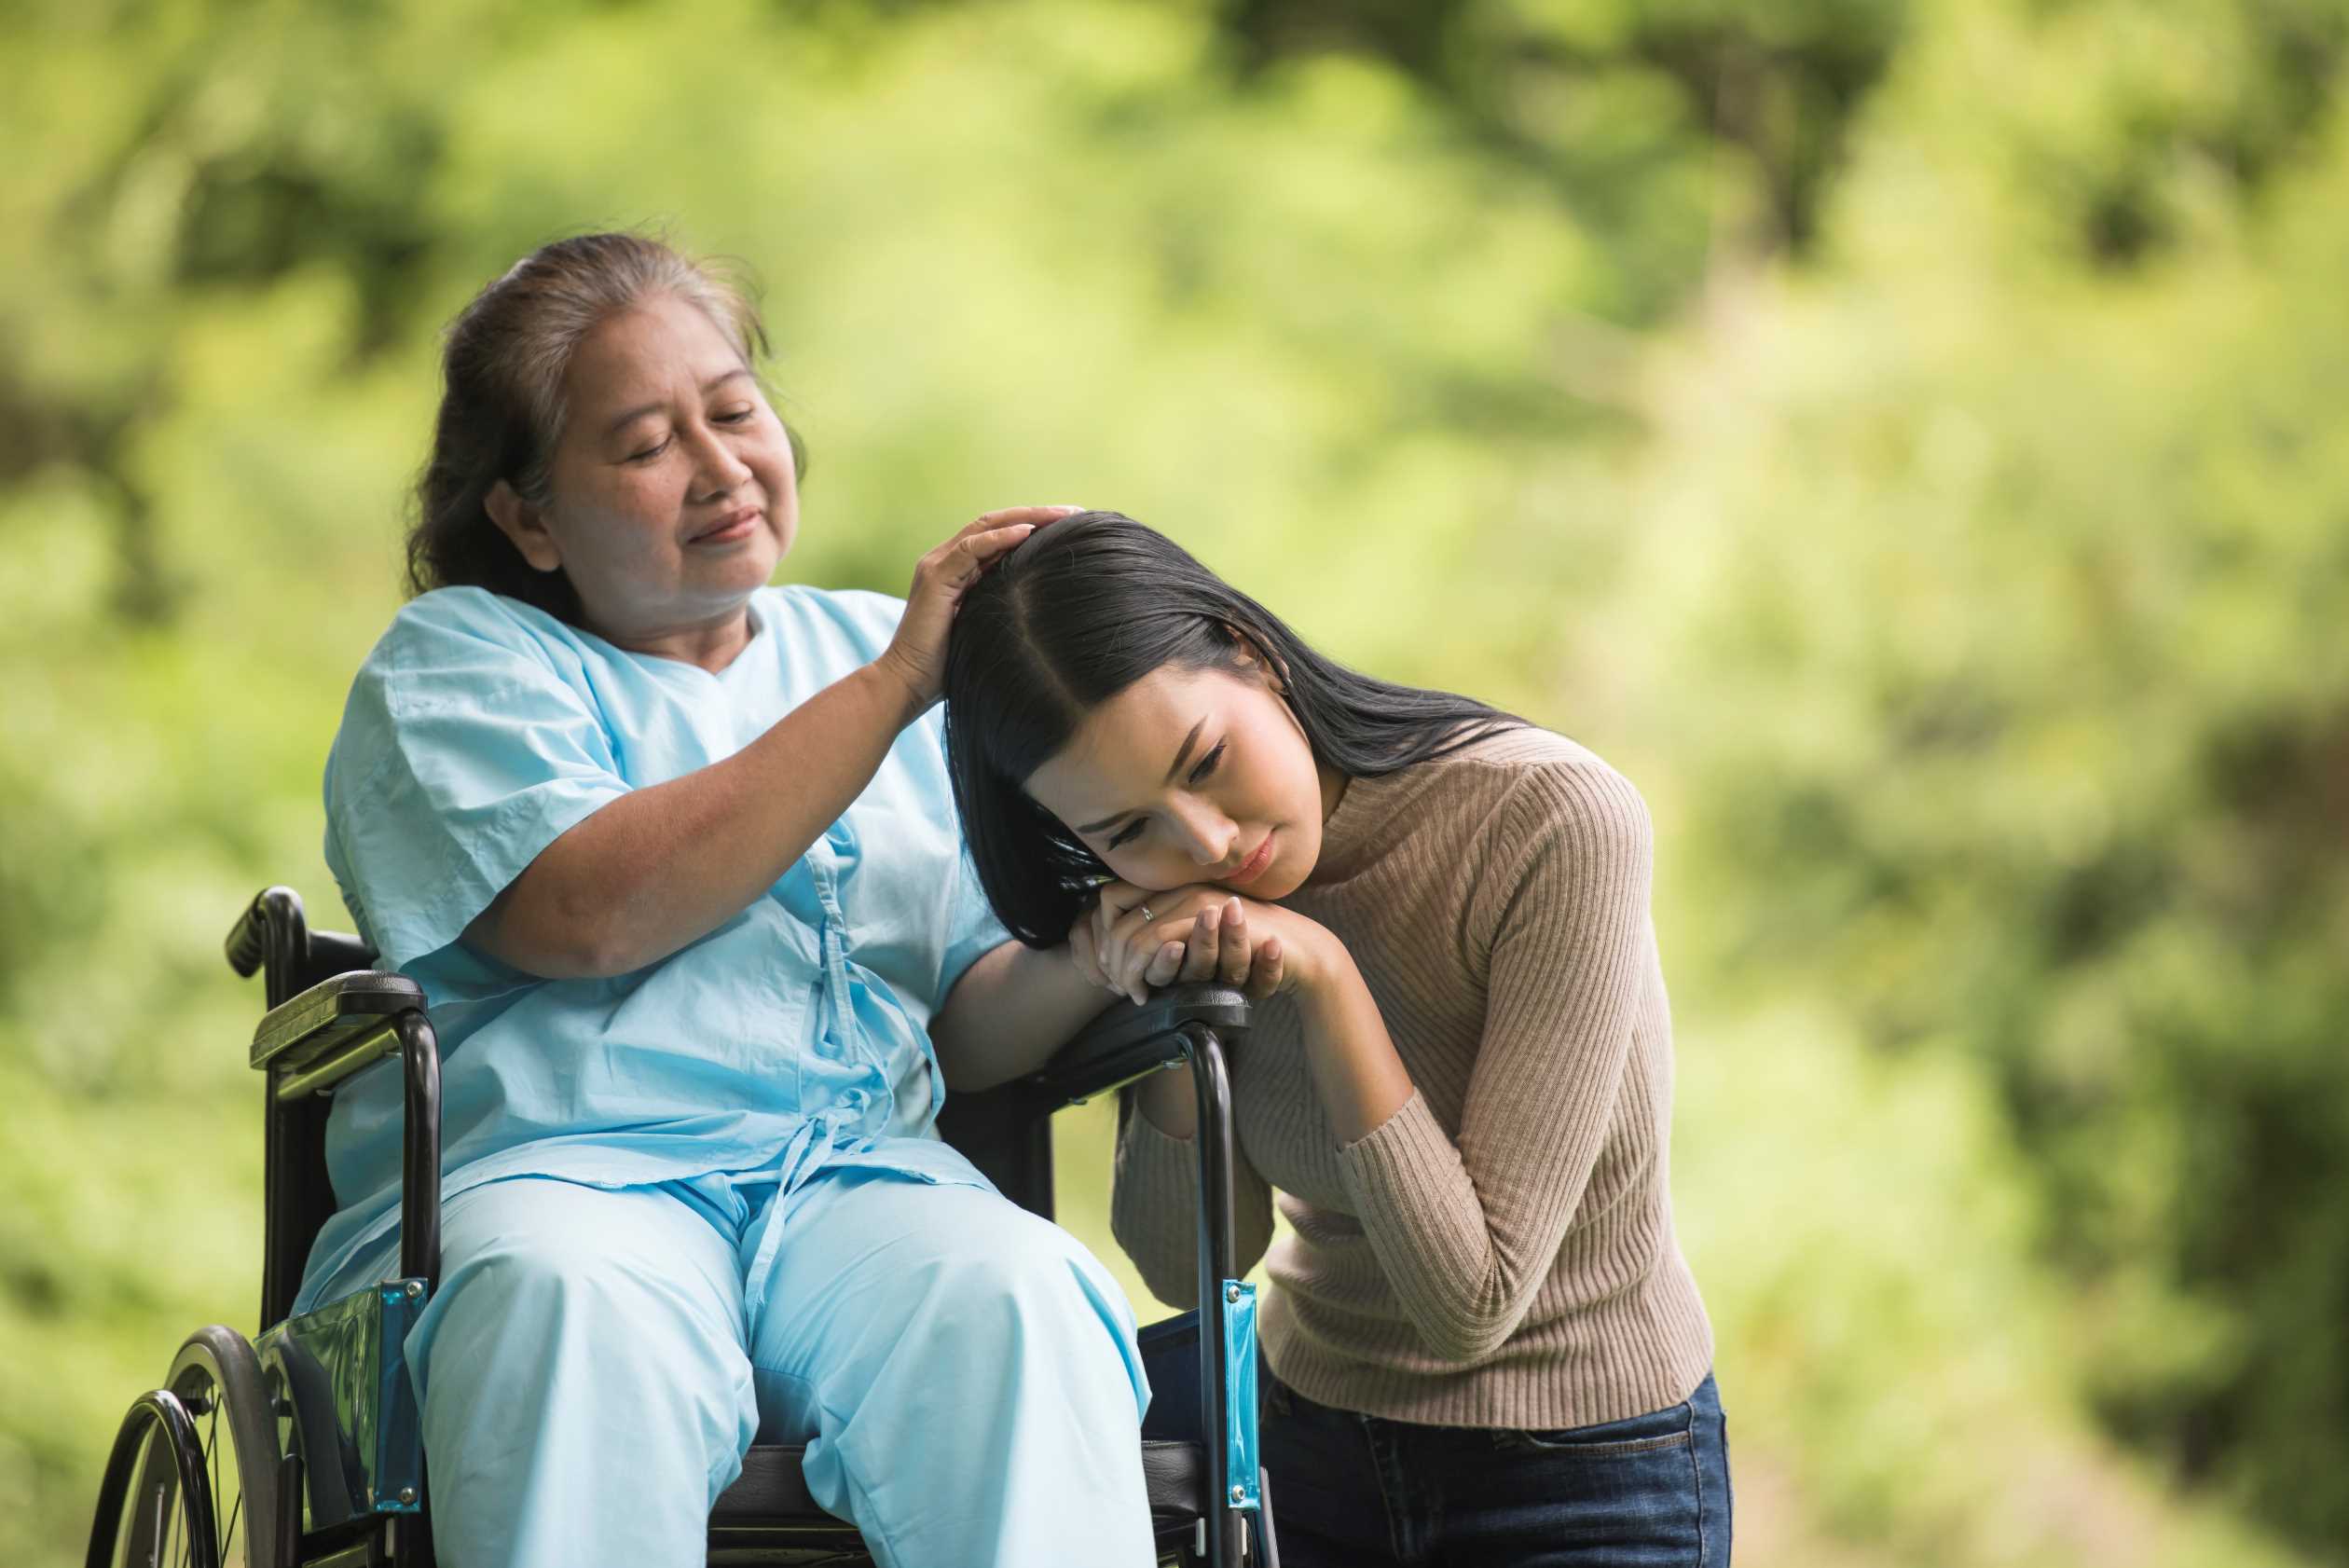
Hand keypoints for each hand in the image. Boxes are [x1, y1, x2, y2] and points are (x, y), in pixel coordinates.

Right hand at [871, 506, 1076, 716]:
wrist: (908, 684)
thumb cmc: (948, 666)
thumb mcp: (985, 626)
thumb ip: (1002, 605)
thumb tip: (1045, 602)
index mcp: (957, 569)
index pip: (997, 534)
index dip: (1033, 525)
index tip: (1071, 526)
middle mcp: (944, 560)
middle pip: (995, 522)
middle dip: (1037, 514)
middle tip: (1075, 511)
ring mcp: (937, 566)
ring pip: (985, 527)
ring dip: (1026, 518)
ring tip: (1062, 515)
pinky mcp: (934, 578)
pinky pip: (970, 549)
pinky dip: (1000, 538)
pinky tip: (1028, 532)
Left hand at [1070, 882, 1299, 1004]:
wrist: (1293, 949)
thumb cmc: (1244, 950)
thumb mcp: (1196, 945)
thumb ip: (1164, 942)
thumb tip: (1120, 957)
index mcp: (1171, 889)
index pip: (1110, 900)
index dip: (1101, 936)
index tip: (1108, 968)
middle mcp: (1177, 889)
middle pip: (1114, 919)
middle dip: (1109, 961)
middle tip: (1117, 988)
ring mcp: (1191, 901)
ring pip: (1132, 934)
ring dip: (1125, 970)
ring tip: (1133, 993)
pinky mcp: (1204, 918)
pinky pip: (1157, 942)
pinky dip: (1144, 973)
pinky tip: (1147, 993)